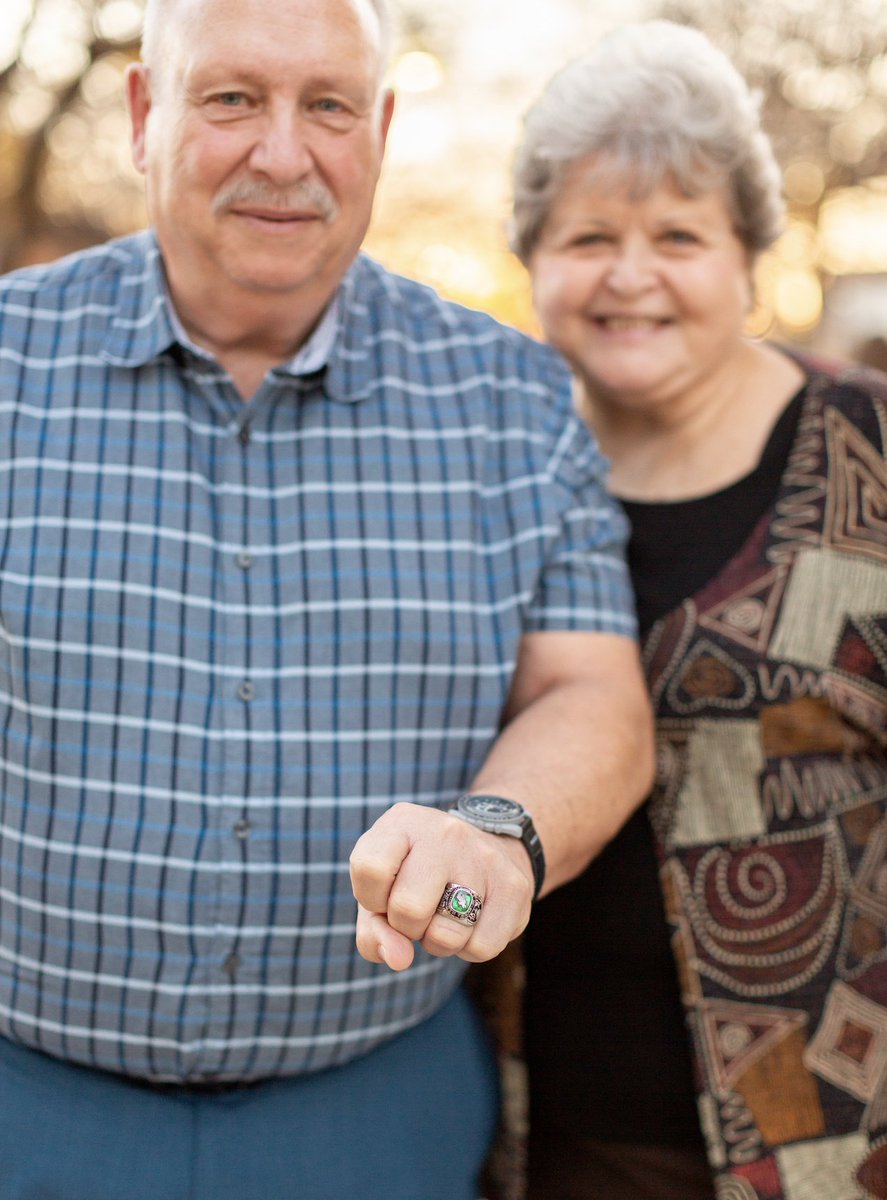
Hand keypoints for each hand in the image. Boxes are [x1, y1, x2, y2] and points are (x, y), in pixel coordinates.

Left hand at [350, 802, 533, 971]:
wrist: (488, 848)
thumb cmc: (418, 877)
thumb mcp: (383, 891)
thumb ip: (373, 930)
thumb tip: (398, 958)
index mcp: (403, 823)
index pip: (369, 868)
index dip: (371, 898)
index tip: (384, 893)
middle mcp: (444, 833)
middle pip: (408, 908)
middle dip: (406, 926)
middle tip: (418, 910)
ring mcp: (484, 857)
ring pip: (446, 936)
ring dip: (438, 941)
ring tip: (444, 915)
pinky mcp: (515, 887)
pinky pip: (482, 948)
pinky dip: (469, 949)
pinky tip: (471, 921)